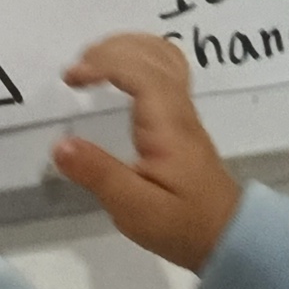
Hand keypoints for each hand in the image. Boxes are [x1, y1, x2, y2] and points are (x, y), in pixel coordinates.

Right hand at [51, 33, 240, 270]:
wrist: (228, 238)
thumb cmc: (182, 226)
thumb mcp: (133, 208)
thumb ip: (97, 174)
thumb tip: (60, 144)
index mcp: (167, 126)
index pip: (140, 72)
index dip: (103, 63)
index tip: (71, 79)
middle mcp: (179, 111)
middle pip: (154, 53)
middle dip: (111, 49)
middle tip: (76, 71)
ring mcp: (185, 114)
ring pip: (164, 58)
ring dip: (126, 50)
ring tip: (93, 66)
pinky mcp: (183, 124)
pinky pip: (165, 74)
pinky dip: (137, 63)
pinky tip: (120, 79)